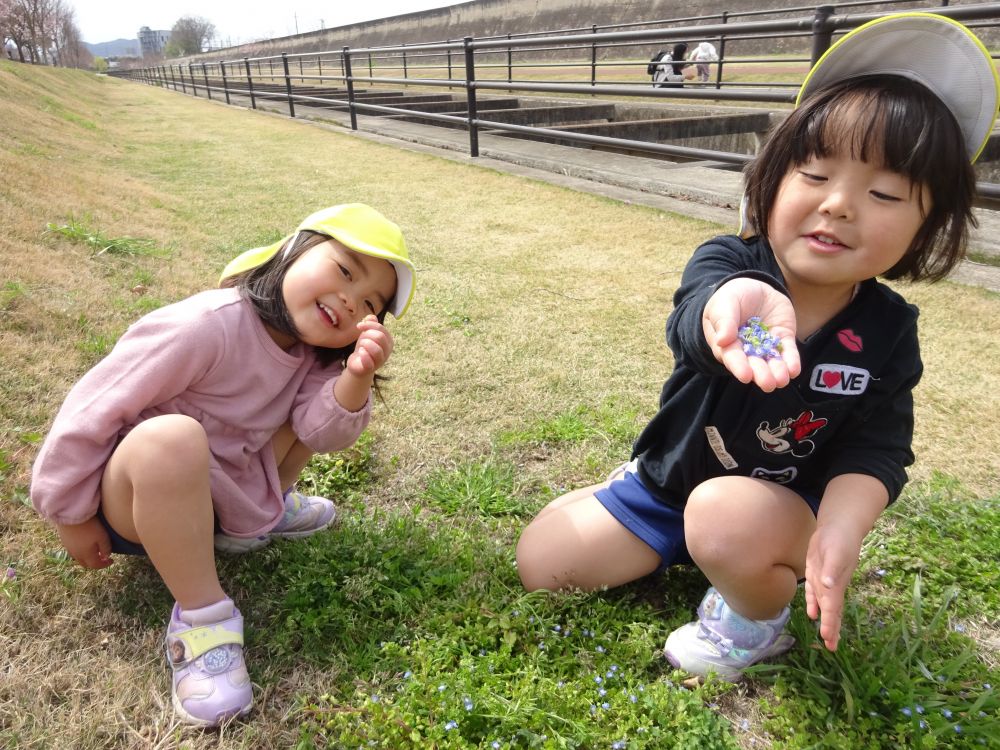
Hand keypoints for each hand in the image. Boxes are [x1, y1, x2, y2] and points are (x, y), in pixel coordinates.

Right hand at [56, 517, 112, 568]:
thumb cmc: (90, 526)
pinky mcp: (64, 540)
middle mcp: (76, 554)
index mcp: (86, 555)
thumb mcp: (103, 537)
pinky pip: (73, 551)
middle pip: (85, 564)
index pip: (95, 565)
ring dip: (87, 557)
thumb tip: (106, 557)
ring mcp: (68, 548)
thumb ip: (106, 549)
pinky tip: (84, 545)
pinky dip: (80, 552)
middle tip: (102, 558)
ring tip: (94, 551)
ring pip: (78, 558)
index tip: (111, 560)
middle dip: (95, 563)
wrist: (72, 515)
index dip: (104, 564)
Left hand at [346, 315, 393, 376]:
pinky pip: (368, 361)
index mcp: (388, 341)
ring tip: (361, 346)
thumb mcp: (368, 333)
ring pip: (376, 349)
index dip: (369, 325)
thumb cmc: (365, 347)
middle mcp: (387, 351)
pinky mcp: (371, 368)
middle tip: (361, 339)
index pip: (381, 329)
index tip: (359, 326)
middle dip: (367, 335)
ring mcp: (380, 361)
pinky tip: (360, 352)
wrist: (358, 364)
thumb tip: (371, 317)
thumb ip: (371, 324)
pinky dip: (363, 354)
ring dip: (365, 344)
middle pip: (380, 337)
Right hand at [702, 278, 799, 390]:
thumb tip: (722, 340)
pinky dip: (791, 361)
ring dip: (777, 371)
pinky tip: (794, 370)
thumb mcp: (724, 304)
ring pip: (772, 361)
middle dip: (761, 374)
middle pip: (754, 363)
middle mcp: (747, 349)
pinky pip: (787, 351)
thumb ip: (724, 321)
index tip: (745, 376)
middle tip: (768, 384)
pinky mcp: (782, 339)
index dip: (739, 366)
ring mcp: (766, 345)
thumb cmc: (731, 298)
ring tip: (782, 380)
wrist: (753, 287)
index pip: (732, 356)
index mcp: (727, 344)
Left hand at [803, 525, 861, 650]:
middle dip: (831, 628)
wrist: (838, 526)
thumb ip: (833, 569)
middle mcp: (832, 586)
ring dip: (824, 620)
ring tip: (825, 637)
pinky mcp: (817, 572)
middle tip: (831, 648)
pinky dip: (814, 604)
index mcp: (836, 584)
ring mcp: (825, 580)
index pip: (833, 608)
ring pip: (824, 605)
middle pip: (831, 611)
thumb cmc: (839, 538)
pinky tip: (812, 613)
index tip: (828, 639)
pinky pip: (815, 592)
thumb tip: (829, 585)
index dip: (830, 623)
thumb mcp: (836, 552)